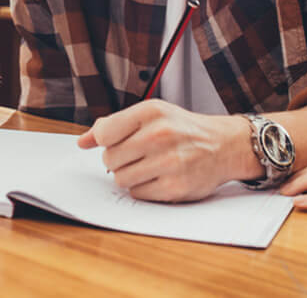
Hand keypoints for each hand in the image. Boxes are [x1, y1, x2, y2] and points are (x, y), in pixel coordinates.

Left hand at [77, 100, 252, 201]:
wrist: (224, 145)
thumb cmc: (182, 129)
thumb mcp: (151, 115)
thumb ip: (114, 125)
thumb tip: (82, 141)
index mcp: (151, 111)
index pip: (105, 133)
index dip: (106, 141)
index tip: (117, 141)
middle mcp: (160, 134)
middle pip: (110, 159)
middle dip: (118, 160)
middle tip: (137, 155)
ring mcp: (169, 162)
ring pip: (121, 179)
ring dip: (130, 176)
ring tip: (149, 166)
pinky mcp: (176, 187)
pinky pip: (138, 194)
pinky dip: (144, 189)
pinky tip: (159, 177)